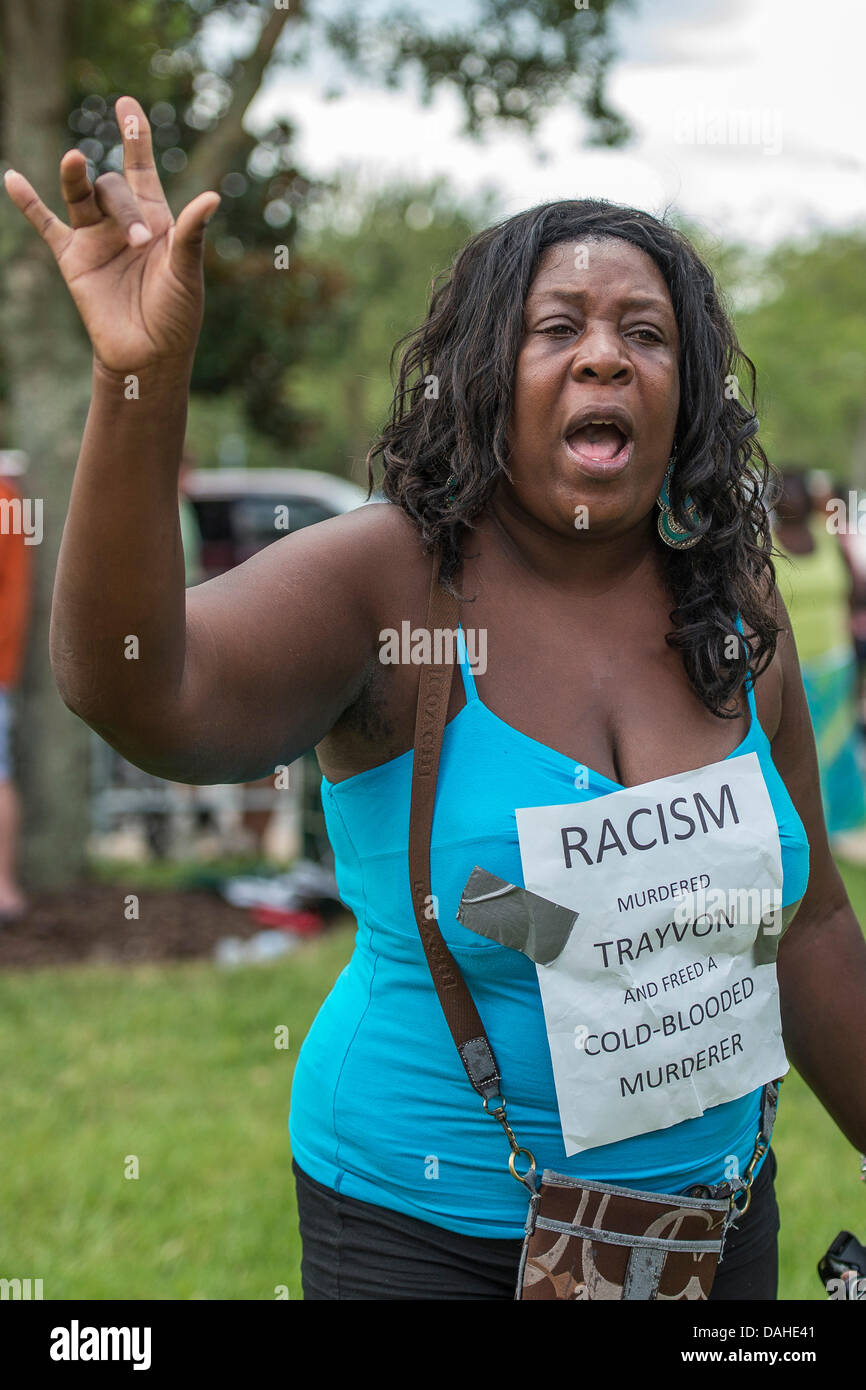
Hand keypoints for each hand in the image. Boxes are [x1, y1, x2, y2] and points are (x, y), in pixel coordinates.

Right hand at [3, 95, 219, 372]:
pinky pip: (46, 225)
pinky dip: (29, 204)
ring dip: (76, 178)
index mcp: (155, 220)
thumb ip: (191, 233)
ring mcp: (95, 239)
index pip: (140, 168)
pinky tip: (12, 179)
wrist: (149, 355)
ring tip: (74, 159)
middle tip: (141, 245)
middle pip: (112, 188)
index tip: (126, 105)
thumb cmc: (177, 315)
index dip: (135, 136)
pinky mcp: (73, 259)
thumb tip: (213, 196)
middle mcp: (122, 223)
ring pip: (79, 196)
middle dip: (124, 209)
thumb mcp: (187, 272)